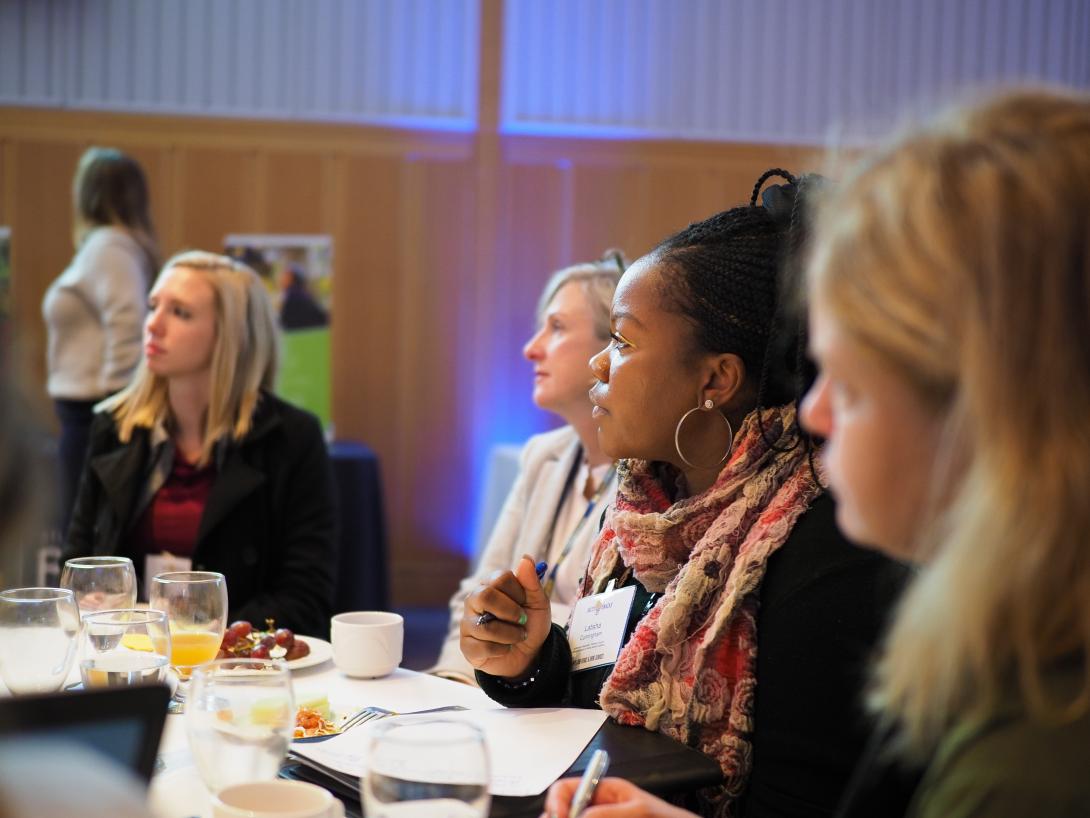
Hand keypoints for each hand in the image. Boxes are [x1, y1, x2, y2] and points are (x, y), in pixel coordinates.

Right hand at [460, 554, 551, 678]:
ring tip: (517, 637)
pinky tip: (505, 648)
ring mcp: (468, 623)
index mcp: (491, 585)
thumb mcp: (538, 603)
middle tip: (522, 620)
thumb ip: (531, 582)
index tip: (525, 602)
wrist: (529, 654)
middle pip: (485, 596)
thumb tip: (526, 558)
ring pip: (485, 626)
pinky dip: (502, 650)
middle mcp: (474, 600)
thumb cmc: (531, 623)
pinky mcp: (467, 646)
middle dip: (510, 612)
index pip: (500, 578)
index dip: (518, 592)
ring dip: (511, 635)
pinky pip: (483, 647)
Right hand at [540, 777, 696, 817]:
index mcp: (602, 790)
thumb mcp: (640, 811)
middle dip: (558, 817)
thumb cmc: (666, 817)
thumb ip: (612, 812)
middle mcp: (596, 807)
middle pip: (563, 810)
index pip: (567, 788)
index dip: (557, 802)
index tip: (560, 817)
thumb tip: (583, 815)